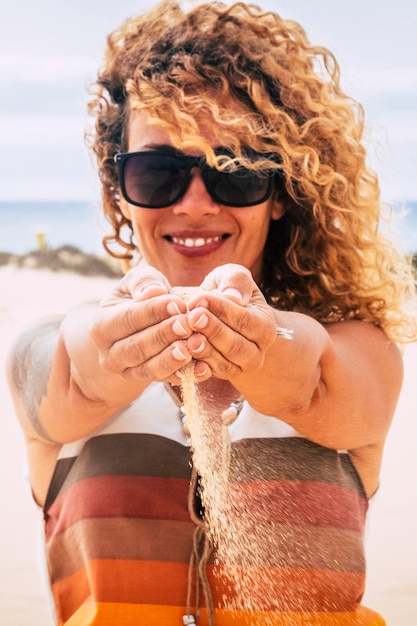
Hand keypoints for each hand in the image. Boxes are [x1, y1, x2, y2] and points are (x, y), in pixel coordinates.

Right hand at [90, 266, 201, 384]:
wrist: (139, 326)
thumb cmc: (138, 297)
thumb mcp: (137, 282)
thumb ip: (143, 281)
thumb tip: (153, 291)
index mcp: (102, 326)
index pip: (128, 319)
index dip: (153, 312)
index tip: (178, 304)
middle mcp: (110, 355)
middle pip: (137, 348)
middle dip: (164, 335)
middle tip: (188, 324)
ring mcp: (128, 372)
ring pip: (150, 370)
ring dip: (174, 358)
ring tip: (195, 344)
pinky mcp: (148, 383)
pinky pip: (167, 381)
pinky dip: (187, 375)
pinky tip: (204, 366)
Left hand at [184, 264, 276, 379]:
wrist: (221, 316)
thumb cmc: (227, 292)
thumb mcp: (234, 277)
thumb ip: (236, 280)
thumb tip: (233, 297)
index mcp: (265, 326)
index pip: (245, 319)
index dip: (221, 310)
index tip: (197, 299)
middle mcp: (257, 351)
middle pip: (236, 345)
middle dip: (212, 331)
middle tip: (192, 318)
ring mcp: (240, 367)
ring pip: (224, 364)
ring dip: (204, 351)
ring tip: (187, 338)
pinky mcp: (221, 376)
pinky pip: (211, 376)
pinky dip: (198, 369)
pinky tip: (185, 357)